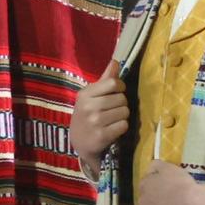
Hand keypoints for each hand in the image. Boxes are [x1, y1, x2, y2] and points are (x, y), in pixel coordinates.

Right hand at [71, 61, 128, 179]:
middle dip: (121, 105)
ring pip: (125, 112)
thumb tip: (115, 61)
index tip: (115, 93)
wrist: (79, 143)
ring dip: (122, 117)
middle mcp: (88, 107)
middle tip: (112, 111)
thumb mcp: (90, 97)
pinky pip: (123, 125)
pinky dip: (121, 128)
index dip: (120, 87)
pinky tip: (112, 130)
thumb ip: (104, 80)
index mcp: (85, 94)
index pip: (113, 82)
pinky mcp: (101, 136)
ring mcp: (95, 122)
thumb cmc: (86, 116)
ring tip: (112, 120)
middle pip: (122, 98)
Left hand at [136, 160, 202, 204]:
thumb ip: (156, 165)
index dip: (156, 186)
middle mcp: (141, 201)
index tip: (166, 188)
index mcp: (144, 185)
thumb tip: (150, 169)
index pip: (145, 185)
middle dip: (154, 199)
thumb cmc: (182, 184)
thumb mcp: (169, 167)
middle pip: (145, 200)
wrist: (193, 204)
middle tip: (169, 200)